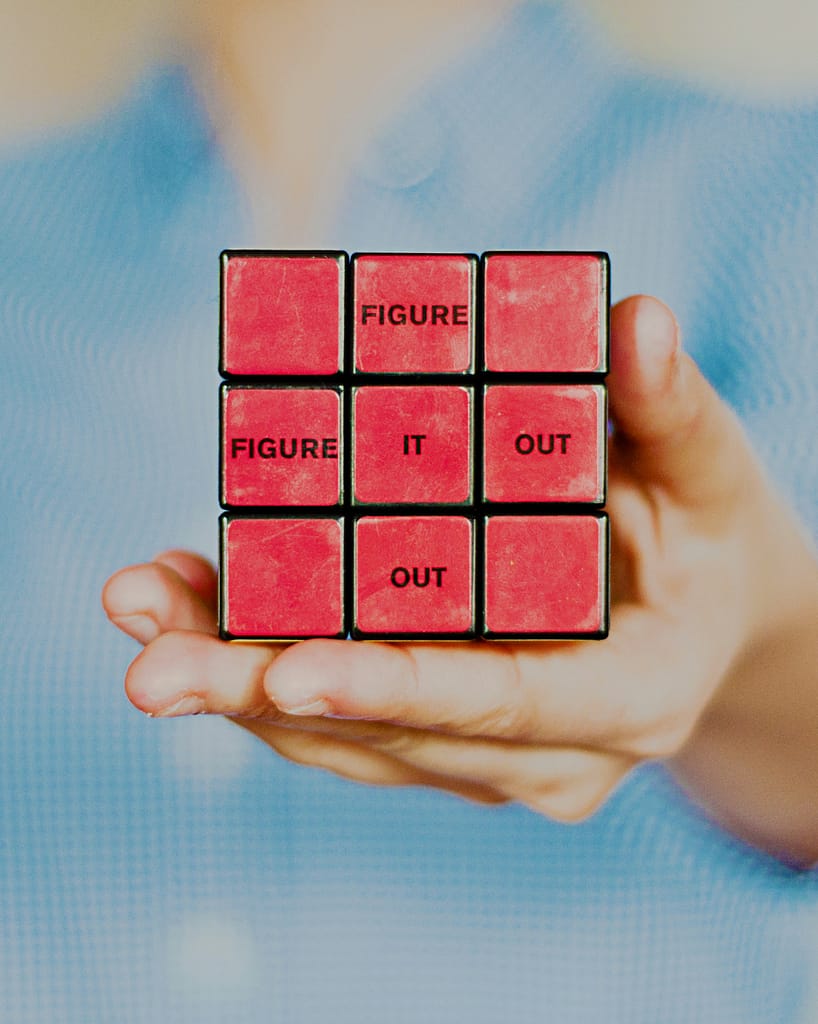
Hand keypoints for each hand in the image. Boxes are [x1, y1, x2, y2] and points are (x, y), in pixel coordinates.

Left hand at [103, 296, 817, 859]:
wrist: (698, 620)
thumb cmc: (706, 541)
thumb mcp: (708, 474)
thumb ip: (668, 409)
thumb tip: (636, 318)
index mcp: (628, 697)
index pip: (505, 702)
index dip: (399, 685)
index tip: (288, 670)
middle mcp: (549, 755)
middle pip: (393, 733)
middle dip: (264, 695)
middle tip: (148, 663)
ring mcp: (488, 760)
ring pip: (345, 738)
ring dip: (235, 680)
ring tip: (139, 607)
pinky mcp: (440, 738)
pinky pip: (337, 717)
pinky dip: (257, 664)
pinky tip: (187, 602)